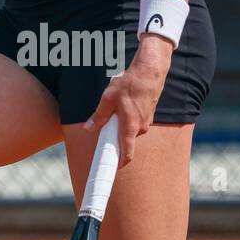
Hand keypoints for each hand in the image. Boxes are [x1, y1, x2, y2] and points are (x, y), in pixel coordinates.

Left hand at [84, 34, 172, 165]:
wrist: (150, 70)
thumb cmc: (130, 83)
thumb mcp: (108, 98)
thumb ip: (99, 115)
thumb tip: (89, 128)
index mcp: (130, 127)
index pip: (127, 154)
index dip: (119, 164)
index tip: (111, 169)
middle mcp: (141, 127)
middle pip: (125, 140)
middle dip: (115, 136)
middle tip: (104, 127)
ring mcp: (146, 121)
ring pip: (130, 129)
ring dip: (121, 124)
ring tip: (116, 107)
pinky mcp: (148, 114)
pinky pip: (135, 121)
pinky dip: (128, 117)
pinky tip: (125, 102)